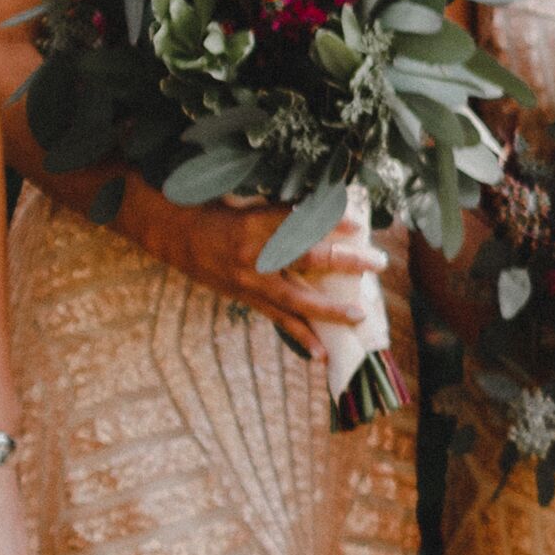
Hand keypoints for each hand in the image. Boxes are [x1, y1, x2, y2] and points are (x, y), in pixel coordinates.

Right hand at [133, 192, 387, 357]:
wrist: (175, 234)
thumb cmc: (220, 211)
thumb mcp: (251, 202)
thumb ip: (287, 211)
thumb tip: (330, 207)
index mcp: (257, 223)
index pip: (302, 222)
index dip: (332, 223)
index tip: (358, 225)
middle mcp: (255, 254)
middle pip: (309, 259)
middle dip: (347, 262)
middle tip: (378, 262)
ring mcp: (250, 281)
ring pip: (297, 299)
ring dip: (331, 309)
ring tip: (359, 316)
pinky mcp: (246, 298)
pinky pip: (278, 319)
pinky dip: (301, 336)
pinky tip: (321, 353)